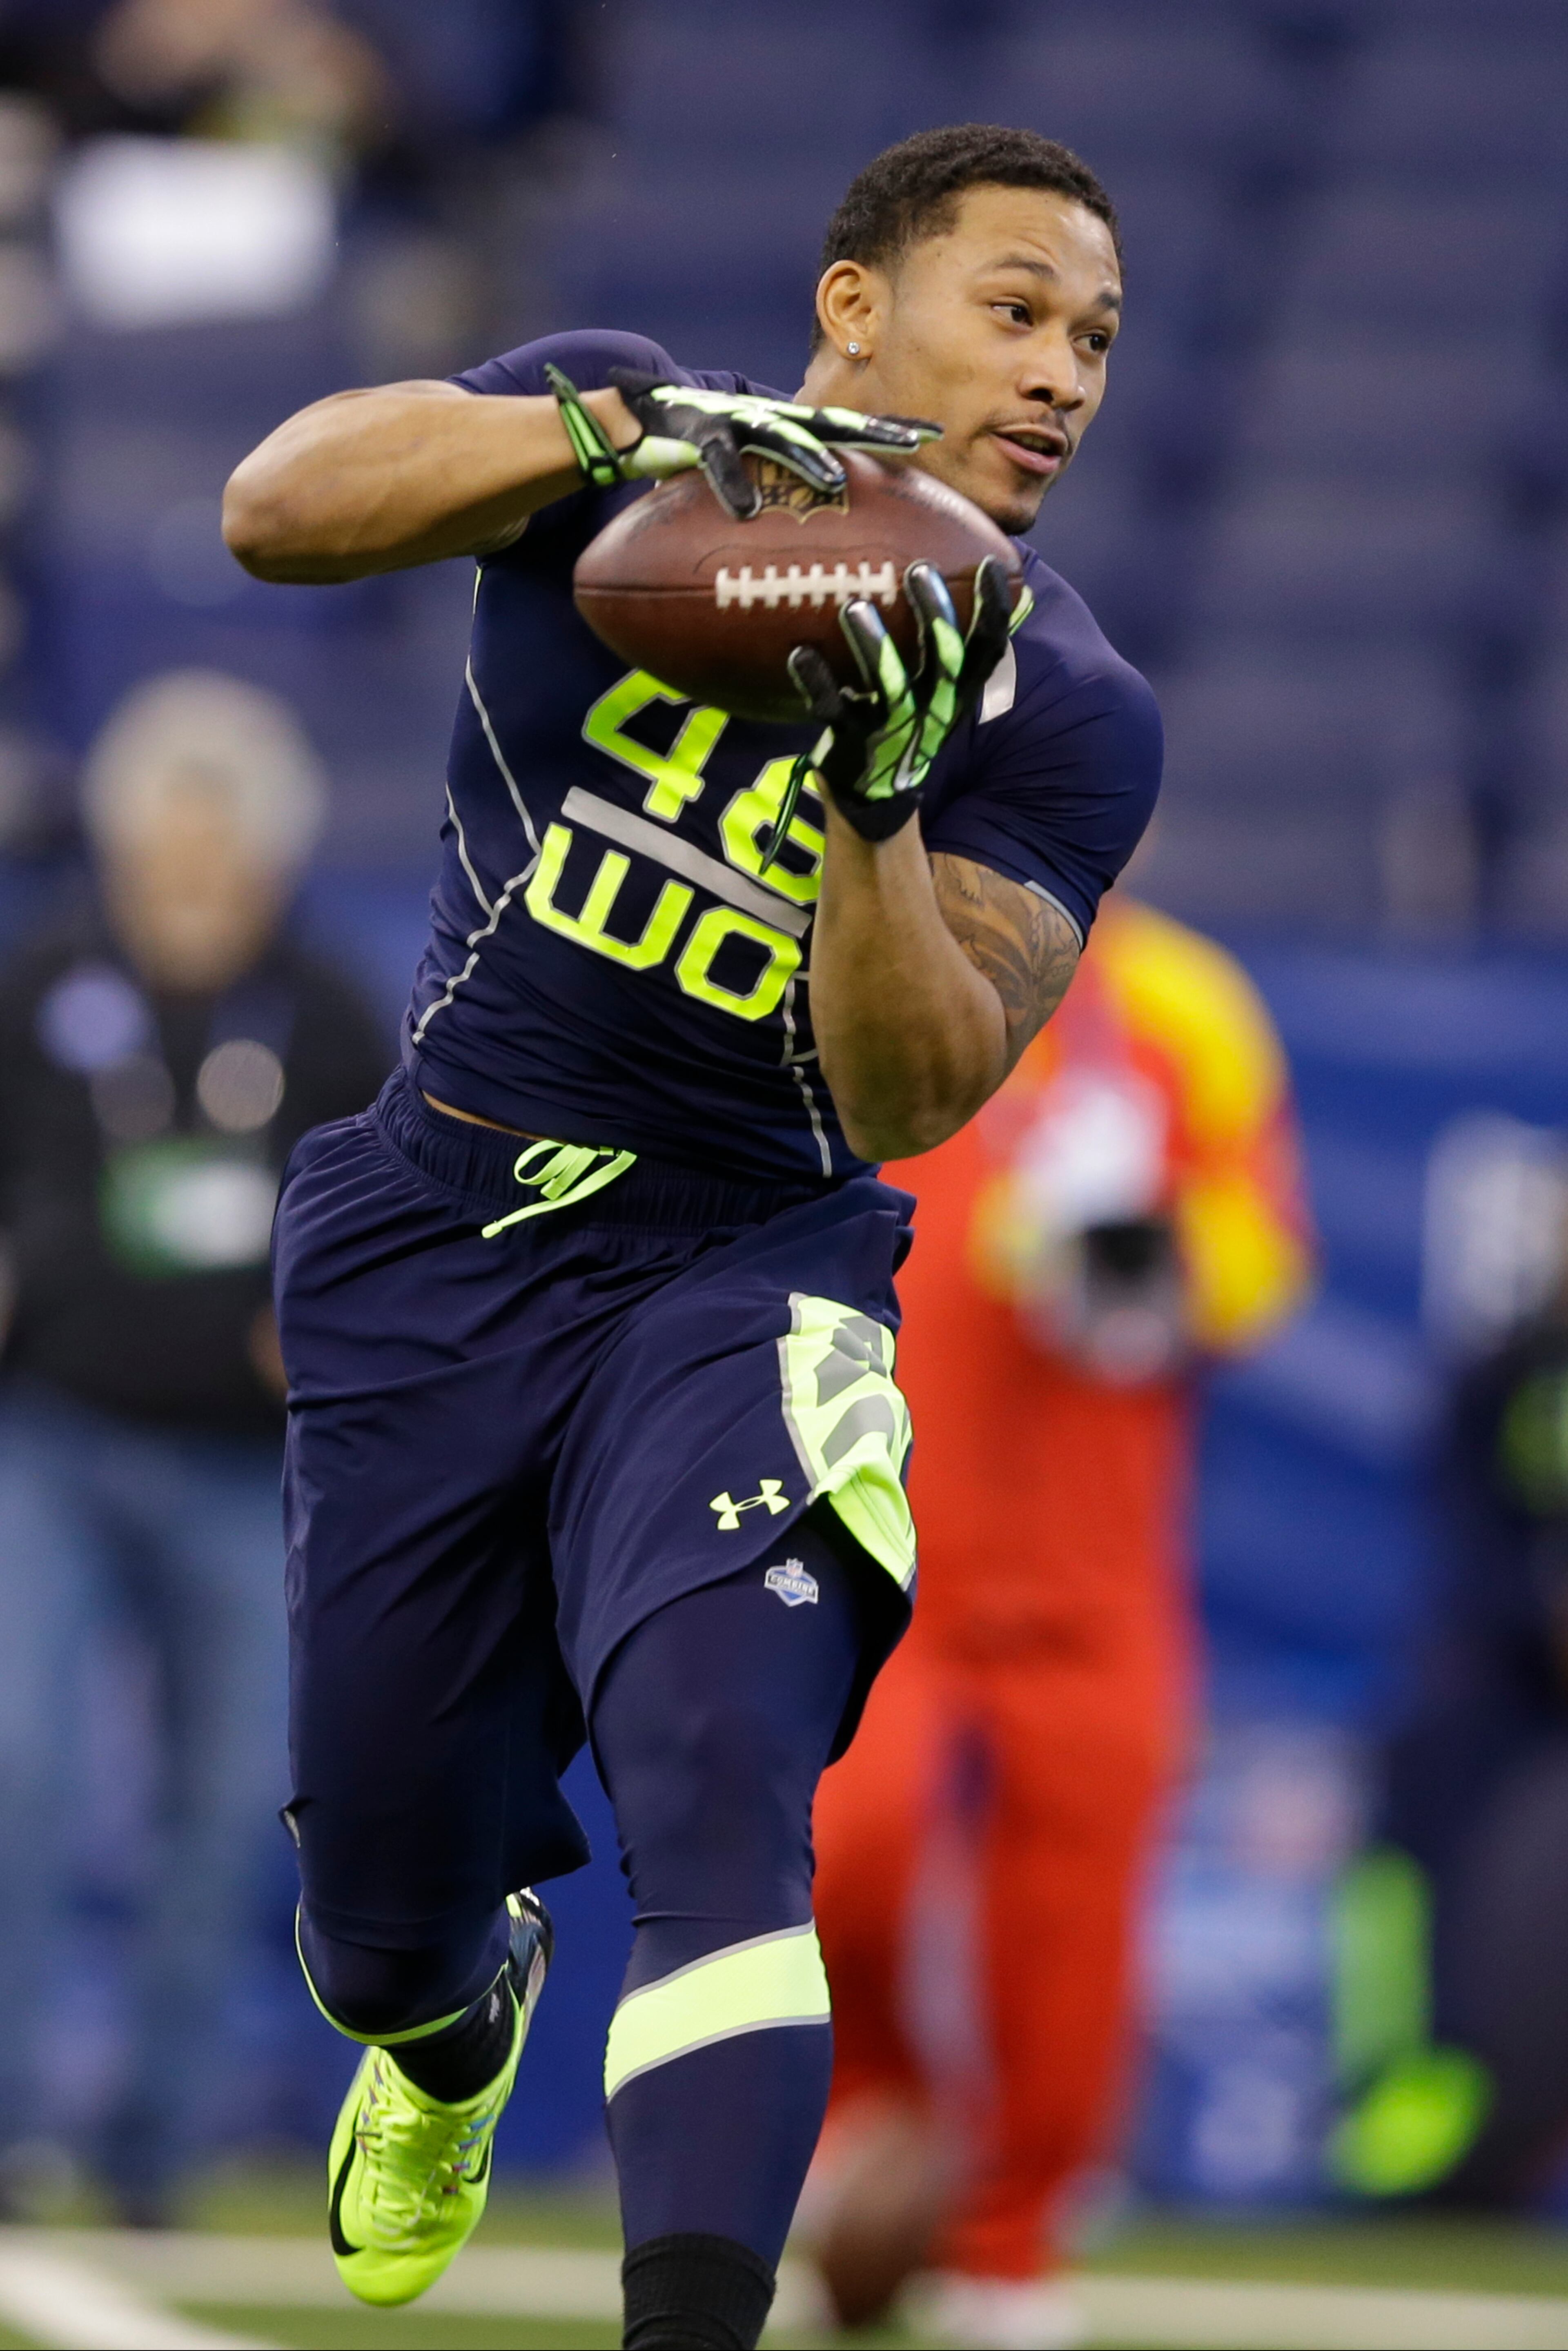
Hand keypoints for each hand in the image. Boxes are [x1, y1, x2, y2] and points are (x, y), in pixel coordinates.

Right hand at [545, 364, 938, 519]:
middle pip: (833, 421)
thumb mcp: (750, 474)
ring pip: (782, 435)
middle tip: (913, 446)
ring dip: (810, 457)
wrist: (636, 420)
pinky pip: (718, 463)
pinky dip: (733, 485)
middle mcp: (771, 417)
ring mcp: (736, 421)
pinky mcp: (697, 434)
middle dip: (873, 431)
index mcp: (788, 427)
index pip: (850, 426)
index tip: (935, 436)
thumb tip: (821, 551)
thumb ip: (782, 500)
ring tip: (834, 481)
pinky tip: (744, 512)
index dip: (889, 429)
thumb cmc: (700, 456)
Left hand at [785, 557, 1015, 842]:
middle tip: (919, 568)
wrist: (873, 790)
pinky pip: (832, 709)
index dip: (993, 611)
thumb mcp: (934, 689)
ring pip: (889, 685)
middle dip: (935, 615)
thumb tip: (952, 571)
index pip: (987, 651)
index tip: (990, 564)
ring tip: (854, 607)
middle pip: (944, 661)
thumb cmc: (903, 718)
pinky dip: (817, 682)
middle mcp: (931, 709)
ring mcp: (892, 727)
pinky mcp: (852, 740)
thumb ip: (943, 644)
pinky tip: (799, 654)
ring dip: (873, 645)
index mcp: (956, 693)